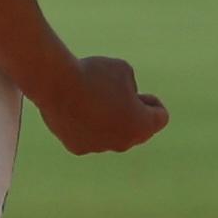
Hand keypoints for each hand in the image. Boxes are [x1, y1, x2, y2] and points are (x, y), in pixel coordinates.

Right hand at [39, 54, 169, 154]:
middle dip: (132, 114)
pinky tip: (75, 108)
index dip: (151, 101)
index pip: (160, 117)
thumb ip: (131, 87)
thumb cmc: (94, 74)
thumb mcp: (123, 70)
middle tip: (116, 95)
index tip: (135, 91)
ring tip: (92, 99)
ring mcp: (99, 148)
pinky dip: (86, 124)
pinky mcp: (77, 148)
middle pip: (137, 131)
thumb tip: (123, 102)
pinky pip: (89, 136)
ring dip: (108, 120)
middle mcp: (124, 143)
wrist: (56, 84)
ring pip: (111, 135)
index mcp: (142, 125)